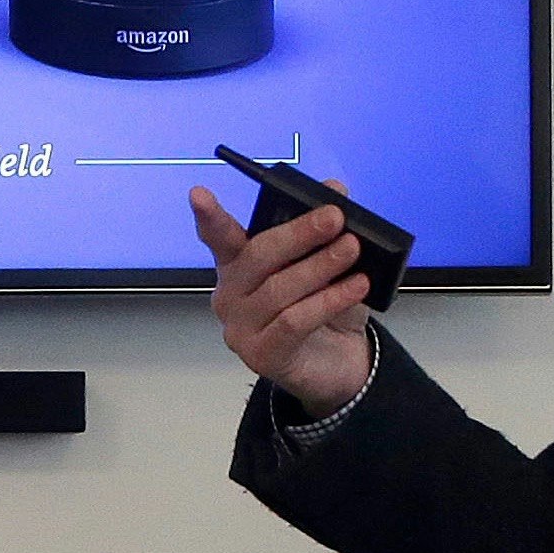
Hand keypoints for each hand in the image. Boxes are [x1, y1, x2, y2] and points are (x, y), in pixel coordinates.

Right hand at [192, 183, 373, 416]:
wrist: (340, 364)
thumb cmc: (326, 311)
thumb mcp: (330, 263)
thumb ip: (326, 227)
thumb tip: (334, 188)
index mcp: (239, 266)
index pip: (219, 238)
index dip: (209, 216)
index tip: (198, 194)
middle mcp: (231, 295)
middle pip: (257, 256)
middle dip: (298, 233)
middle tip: (334, 217)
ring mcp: (240, 329)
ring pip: (278, 289)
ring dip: (320, 266)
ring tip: (352, 250)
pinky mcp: (261, 355)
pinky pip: (294, 322)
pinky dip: (327, 300)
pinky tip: (355, 287)